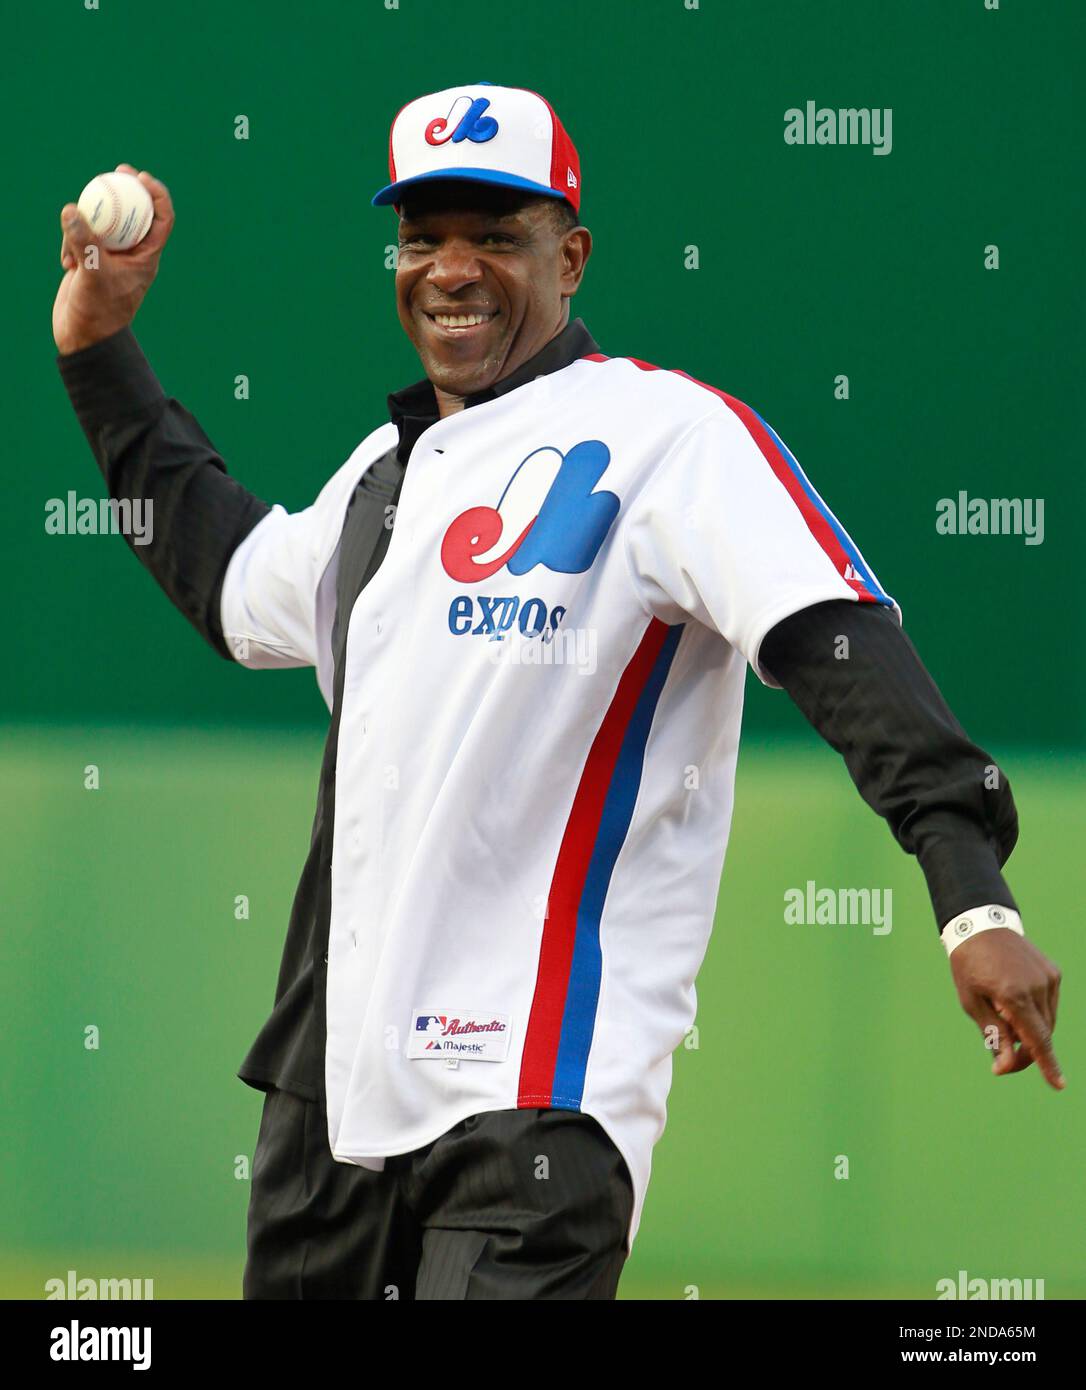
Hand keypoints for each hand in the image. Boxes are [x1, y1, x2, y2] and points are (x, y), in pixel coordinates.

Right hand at [53, 165, 174, 354]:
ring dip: (86, 225)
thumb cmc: (97, 313)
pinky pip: (81, 236)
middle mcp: (132, 254)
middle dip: (126, 191)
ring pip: (104, 222)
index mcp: (146, 258)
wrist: (82, 338)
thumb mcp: (92, 275)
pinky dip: (71, 243)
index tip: (141, 177)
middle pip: (134, 212)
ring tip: (74, 251)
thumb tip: (72, 209)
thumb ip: (83, 242)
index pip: (161, 220)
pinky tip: (67, 265)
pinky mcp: (90, 258)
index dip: (157, 195)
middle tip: (116, 171)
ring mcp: (110, 255)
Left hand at [950, 928, 1063, 1088]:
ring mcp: (1048, 978)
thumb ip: (994, 1033)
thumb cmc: (969, 964)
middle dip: (1026, 1050)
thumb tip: (1006, 1064)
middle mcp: (1037, 986)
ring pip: (1047, 1021)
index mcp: (1014, 994)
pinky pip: (1048, 1004)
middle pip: (1042, 1034)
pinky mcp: (1053, 972)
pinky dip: (1035, 1012)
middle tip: (1002, 1059)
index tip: (1058, 1085)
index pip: (1037, 1039)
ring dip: (1030, 1030)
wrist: (980, 924)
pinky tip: (1014, 1002)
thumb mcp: (971, 1001)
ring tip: (1003, 1019)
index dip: (1046, 1064)